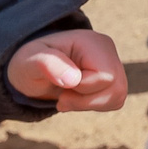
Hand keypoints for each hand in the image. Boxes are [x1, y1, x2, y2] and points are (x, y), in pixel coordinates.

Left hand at [7, 29, 126, 111]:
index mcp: (92, 42)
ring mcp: (113, 63)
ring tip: (69, 97)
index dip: (83, 89)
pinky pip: (115, 100)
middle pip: (116, 87)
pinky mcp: (113, 78)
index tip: (62, 87)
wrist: (32, 68)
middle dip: (86, 101)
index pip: (106, 76)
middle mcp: (107, 50)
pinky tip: (78, 98)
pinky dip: (95, 106)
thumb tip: (74, 80)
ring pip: (118, 95)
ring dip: (89, 105)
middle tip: (63, 97)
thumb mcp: (30, 61)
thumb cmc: (30, 62)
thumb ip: (49, 65)